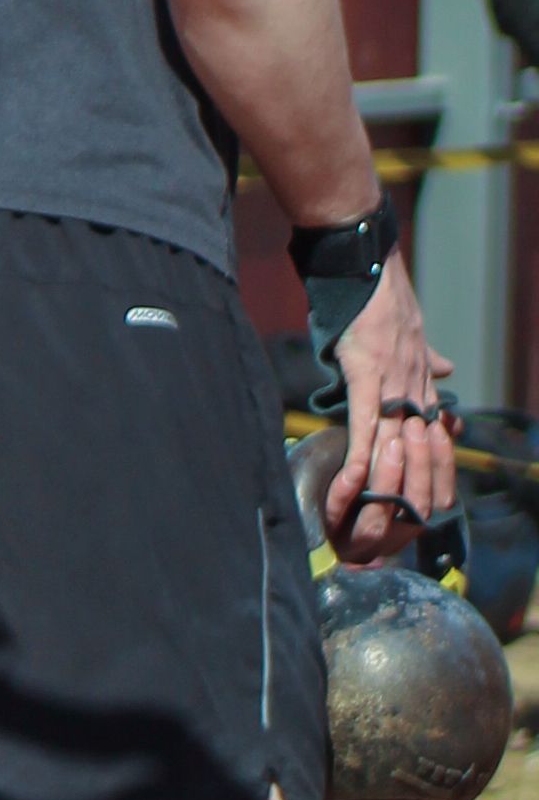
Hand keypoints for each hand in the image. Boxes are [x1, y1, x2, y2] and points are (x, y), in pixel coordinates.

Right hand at [322, 249, 457, 553]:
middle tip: (394, 535)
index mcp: (423, 382)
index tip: (429, 504)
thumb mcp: (414, 331)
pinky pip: (365, 431)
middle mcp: (415, 390)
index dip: (433, 474)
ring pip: (394, 452)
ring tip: (370, 528)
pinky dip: (360, 463)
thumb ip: (429, 357)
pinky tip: (351, 490)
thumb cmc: (379, 295)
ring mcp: (393, 387)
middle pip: (419, 458)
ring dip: (381, 493)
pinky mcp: (367, 379)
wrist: (366, 264)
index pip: (435, 439)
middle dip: (407, 498)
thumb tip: (448, 367)